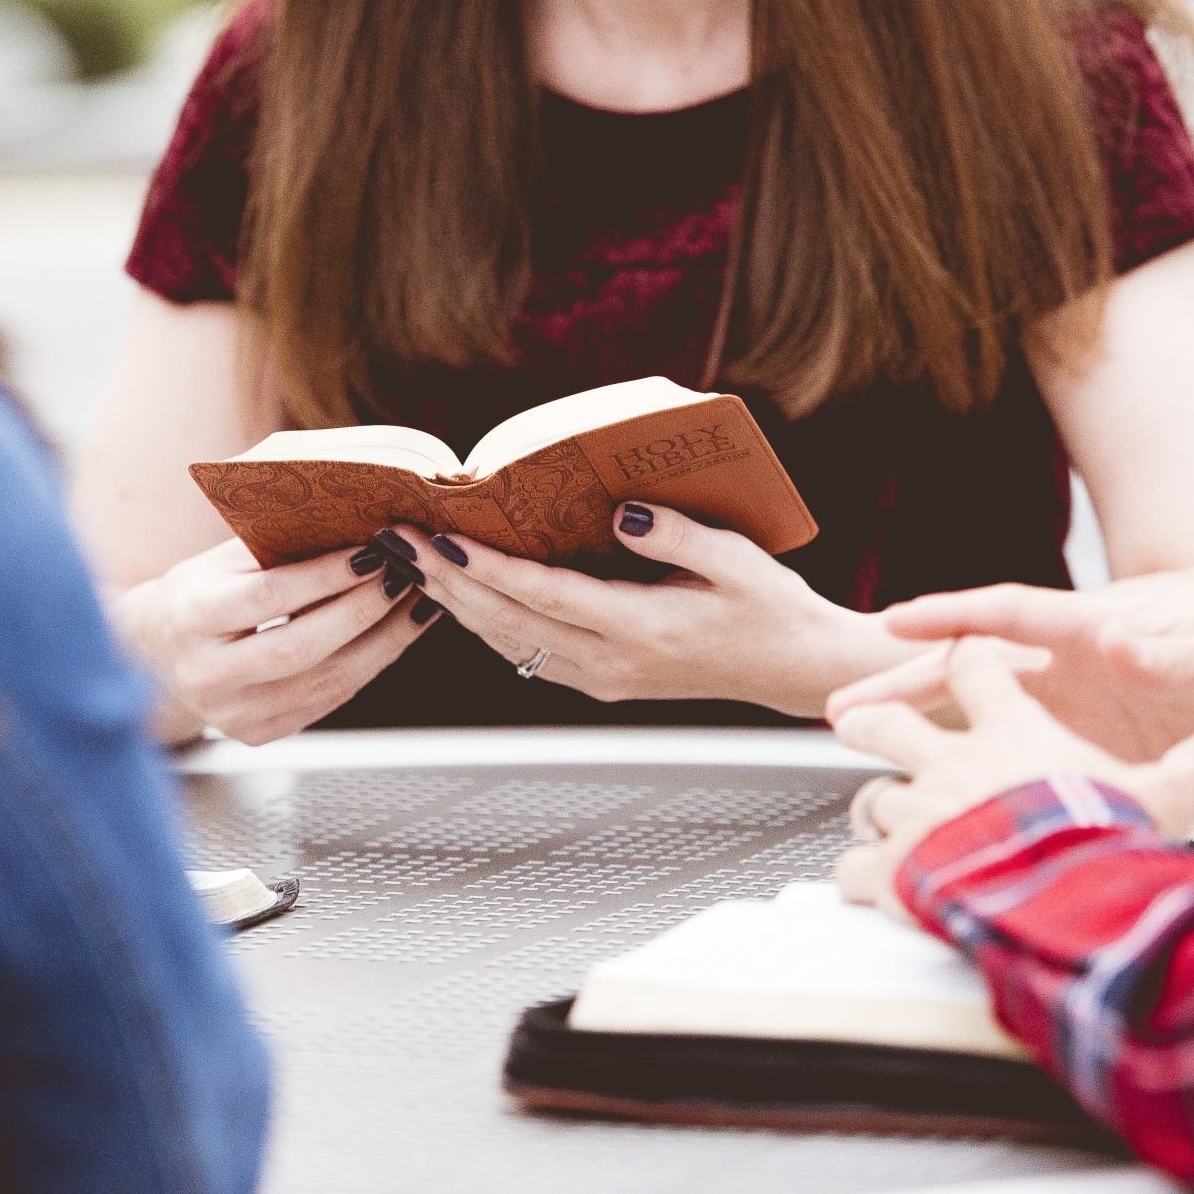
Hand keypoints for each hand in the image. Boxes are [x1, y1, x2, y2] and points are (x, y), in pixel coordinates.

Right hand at [115, 538, 436, 745]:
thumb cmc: (196, 596)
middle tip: (406, 575)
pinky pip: (328, 700)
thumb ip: (274, 546)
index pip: (269, 597)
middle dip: (364, 610)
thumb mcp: (220, 562)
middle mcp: (207, 673)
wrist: (154, 658)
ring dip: (383, 641)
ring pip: (326, 682)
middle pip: (301, 646)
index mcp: (192, 618)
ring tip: (417, 602)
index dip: (326, 576)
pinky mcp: (258, 734)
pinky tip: (395, 635)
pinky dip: (369, 666)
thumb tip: (352, 521)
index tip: (373, 550)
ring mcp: (232, 713)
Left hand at [384, 504, 876, 715]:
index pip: (545, 596)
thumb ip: (675, 534)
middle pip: (509, 623)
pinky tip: (463, 599)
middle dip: (447, 582)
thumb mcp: (735, 559)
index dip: (487, 570)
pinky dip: (489, 624)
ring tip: (413, 565)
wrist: (793, 668)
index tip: (442, 542)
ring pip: (511, 643)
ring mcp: (604, 678)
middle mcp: (612, 661)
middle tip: (400, 542)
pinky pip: (530, 653)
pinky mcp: (605, 681)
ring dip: (457, 606)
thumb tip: (619, 513)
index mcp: (641, 629)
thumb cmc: (770, 606)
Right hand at [826, 584, 1193, 818]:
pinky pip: (1024, 780)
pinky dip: (975, 792)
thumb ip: (1185, 650)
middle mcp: (1081, 677)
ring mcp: (1085, 724)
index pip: (1011, 616)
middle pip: (972, 677)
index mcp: (1104, 634)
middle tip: (839, 706)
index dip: (952, 619)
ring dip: (926, 742)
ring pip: (984, 731)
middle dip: (902, 687)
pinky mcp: (1102, 769)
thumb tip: (1120, 645)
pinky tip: (936, 815)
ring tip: (863, 761)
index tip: (895, 623)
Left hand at [833, 639, 1193, 913]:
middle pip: (891, 720)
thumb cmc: (1106, 843)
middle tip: (850, 716)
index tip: (944, 651)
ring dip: (874, 809)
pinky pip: (856, 866)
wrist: (1053, 902)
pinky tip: (862, 888)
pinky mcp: (892, 867)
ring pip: (872, 796)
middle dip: (872, 715)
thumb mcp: (1167, 797)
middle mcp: (952, 762)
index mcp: (1012, 731)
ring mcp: (916, 813)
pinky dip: (858, 876)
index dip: (960, 657)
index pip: (975, 667)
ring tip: (872, 823)